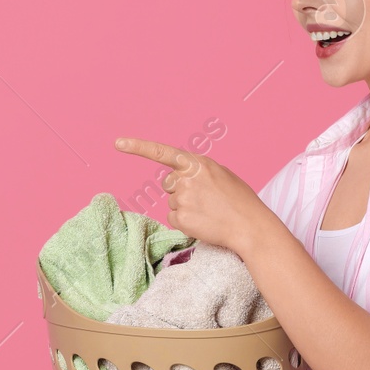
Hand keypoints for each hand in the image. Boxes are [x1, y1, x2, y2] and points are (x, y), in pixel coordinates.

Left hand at [114, 136, 271, 255]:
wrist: (251, 226)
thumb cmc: (240, 201)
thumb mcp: (221, 175)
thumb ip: (198, 172)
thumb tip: (179, 178)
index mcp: (197, 164)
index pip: (162, 152)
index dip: (138, 147)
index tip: (118, 143)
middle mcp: (186, 178)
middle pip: (168, 184)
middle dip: (180, 190)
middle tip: (205, 200)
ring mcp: (182, 199)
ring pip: (172, 202)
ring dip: (185, 207)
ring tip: (209, 212)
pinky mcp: (180, 218)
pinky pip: (172, 218)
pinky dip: (185, 222)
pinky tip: (203, 222)